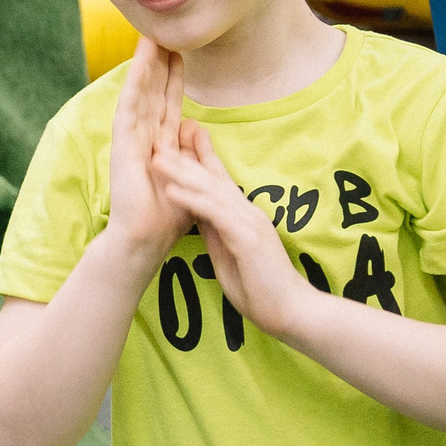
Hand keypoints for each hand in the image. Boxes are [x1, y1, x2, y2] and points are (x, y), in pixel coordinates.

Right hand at [103, 37, 189, 269]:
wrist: (144, 240)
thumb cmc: (166, 219)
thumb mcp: (190, 178)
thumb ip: (192, 153)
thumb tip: (196, 127)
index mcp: (159, 146)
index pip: (168, 104)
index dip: (174, 78)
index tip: (181, 52)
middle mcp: (144, 138)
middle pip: (153, 92)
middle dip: (159, 62)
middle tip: (165, 30)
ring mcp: (131, 139)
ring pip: (141, 93)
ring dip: (146, 64)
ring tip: (152, 34)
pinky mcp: (123, 144)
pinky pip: (130, 106)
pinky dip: (135, 82)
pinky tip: (141, 60)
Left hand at [151, 121, 319, 340]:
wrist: (290, 310)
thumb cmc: (260, 287)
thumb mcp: (228, 252)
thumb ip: (215, 231)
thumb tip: (195, 214)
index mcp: (243, 216)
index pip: (218, 181)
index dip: (198, 159)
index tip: (177, 140)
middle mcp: (248, 212)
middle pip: (212, 178)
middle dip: (185, 156)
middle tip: (161, 134)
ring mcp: (249, 222)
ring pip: (211, 190)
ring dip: (182, 172)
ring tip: (156, 156)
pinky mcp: (247, 237)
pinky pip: (215, 213)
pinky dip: (192, 200)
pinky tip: (171, 189)